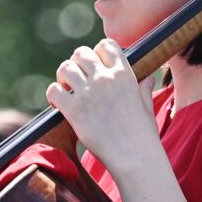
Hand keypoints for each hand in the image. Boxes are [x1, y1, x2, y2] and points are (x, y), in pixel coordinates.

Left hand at [45, 38, 159, 176]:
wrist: (134, 156)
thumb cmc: (143, 134)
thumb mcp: (147, 105)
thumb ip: (144, 88)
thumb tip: (148, 78)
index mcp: (124, 74)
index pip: (106, 45)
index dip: (98, 52)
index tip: (96, 66)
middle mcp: (105, 79)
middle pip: (81, 53)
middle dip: (77, 63)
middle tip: (77, 79)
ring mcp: (88, 93)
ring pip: (65, 68)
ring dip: (64, 77)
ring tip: (67, 90)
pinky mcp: (74, 110)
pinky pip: (54, 90)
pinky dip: (53, 94)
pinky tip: (59, 104)